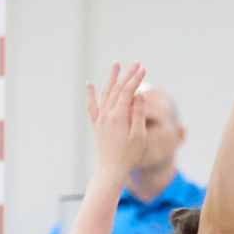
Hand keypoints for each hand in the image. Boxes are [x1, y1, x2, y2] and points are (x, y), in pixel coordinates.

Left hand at [85, 62, 147, 177]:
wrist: (110, 170)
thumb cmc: (128, 155)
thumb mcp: (139, 136)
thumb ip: (138, 114)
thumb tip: (138, 95)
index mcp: (118, 116)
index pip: (128, 91)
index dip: (136, 79)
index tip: (143, 69)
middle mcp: (107, 114)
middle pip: (117, 89)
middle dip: (127, 75)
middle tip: (136, 63)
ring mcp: (100, 118)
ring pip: (106, 93)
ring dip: (112, 78)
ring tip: (116, 65)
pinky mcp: (97, 124)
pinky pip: (93, 105)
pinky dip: (91, 94)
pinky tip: (90, 84)